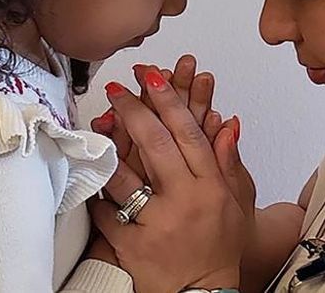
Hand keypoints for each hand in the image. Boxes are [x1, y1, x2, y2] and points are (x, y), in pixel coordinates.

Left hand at [90, 71, 250, 292]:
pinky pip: (107, 213)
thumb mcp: (235, 202)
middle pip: (156, 145)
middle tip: (118, 89)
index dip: (170, 101)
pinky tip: (90, 171)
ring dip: (109, 146)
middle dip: (134, 110)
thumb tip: (227, 122)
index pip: (188, 134)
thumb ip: (228, 161)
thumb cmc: (217, 247)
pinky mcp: (133, 245)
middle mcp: (184, 201)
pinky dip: (97, 193)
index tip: (154, 77)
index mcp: (210, 186)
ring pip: (126, 177)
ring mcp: (157, 224)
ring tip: (98, 122)